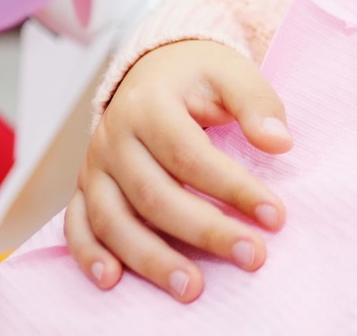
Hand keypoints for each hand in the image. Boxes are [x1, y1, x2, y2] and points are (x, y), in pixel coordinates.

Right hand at [68, 39, 293, 300]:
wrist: (154, 68)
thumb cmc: (198, 76)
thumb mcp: (232, 72)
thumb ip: (256, 104)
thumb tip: (279, 142)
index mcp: (149, 105)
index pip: (192, 156)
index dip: (234, 188)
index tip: (275, 216)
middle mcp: (114, 136)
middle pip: (155, 195)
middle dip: (204, 231)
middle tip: (251, 256)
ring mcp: (94, 165)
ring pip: (113, 219)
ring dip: (150, 259)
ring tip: (192, 288)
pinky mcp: (84, 186)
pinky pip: (77, 225)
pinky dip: (89, 254)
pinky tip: (111, 280)